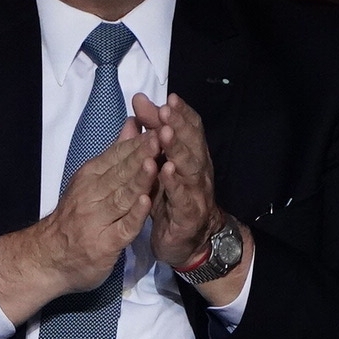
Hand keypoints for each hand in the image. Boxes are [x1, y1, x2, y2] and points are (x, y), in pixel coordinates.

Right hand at [0, 119, 158, 321]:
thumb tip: (132, 122)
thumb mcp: (91, 180)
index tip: (161, 124)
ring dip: (139, 180)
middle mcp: (91, 193)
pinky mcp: (105, 243)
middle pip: (121, 172)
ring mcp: (97, 219)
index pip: (117, 155)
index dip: (139, 141)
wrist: (49, 257)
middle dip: (143, 154)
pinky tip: (146, 202)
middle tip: (164, 135)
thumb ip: (115, 153)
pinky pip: (122, 226)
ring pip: (122, 196)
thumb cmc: (76, 217)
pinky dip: (134, 214)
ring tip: (156, 163)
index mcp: (90, 176)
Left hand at [131, 92, 218, 267]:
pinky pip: (182, 198)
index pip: (190, 130)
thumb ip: (150, 134)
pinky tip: (166, 171)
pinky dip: (174, 184)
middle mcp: (198, 171)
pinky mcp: (188, 215)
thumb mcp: (159, 164)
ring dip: (177, 149)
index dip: (181, 114)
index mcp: (191, 156)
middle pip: (191, 143)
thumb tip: (140, 102)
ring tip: (164, 133)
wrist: (187, 242)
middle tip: (166, 110)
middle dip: (179, 125)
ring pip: (189, 167)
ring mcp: (195, 193)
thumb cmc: (171, 198)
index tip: (169, 97)